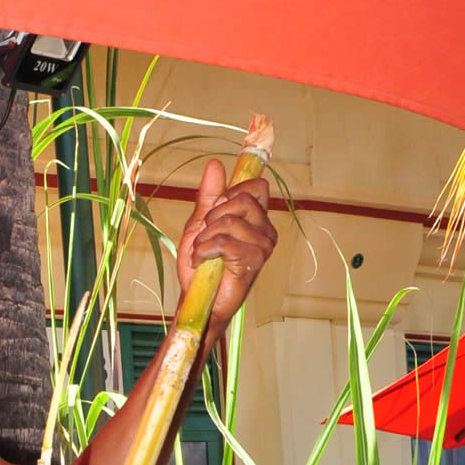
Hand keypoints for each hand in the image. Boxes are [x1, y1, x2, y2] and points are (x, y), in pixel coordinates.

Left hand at [177, 160, 275, 344]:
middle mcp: (265, 230)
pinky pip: (224, 241)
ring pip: (229, 220)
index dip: (230, 193)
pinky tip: (203, 262)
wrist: (199, 300)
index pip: (256, 186)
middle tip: (204, 236)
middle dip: (214, 215)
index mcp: (257, 218)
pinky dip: (205, 250)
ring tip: (202, 253)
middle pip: (243, 198)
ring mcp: (262, 245)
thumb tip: (215, 164)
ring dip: (205, 237)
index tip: (213, 213)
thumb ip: (209, 196)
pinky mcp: (254, 260)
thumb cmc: (203, 266)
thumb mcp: (201, 224)